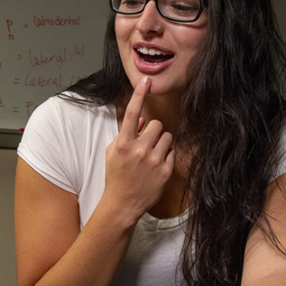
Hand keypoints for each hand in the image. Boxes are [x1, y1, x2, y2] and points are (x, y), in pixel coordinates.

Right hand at [103, 77, 174, 222]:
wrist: (122, 204)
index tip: (146, 81)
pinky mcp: (165, 171)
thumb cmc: (116, 176)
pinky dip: (166, 157)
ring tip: (152, 156)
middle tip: (147, 144)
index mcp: (123, 143)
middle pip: (156, 124)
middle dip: (153, 132)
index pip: (131, 113)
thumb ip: (126, 134)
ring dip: (161, 143)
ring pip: (167, 137)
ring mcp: (153, 161)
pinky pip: (171, 152)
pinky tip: (156, 167)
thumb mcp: (113, 153)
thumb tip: (140, 120)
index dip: (139, 95)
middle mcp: (139, 150)